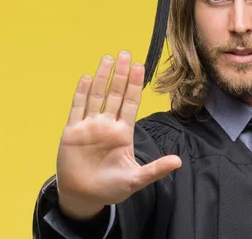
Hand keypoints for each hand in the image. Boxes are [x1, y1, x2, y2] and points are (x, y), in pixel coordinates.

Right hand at [55, 51, 181, 219]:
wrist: (83, 196)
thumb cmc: (110, 188)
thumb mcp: (135, 180)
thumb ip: (155, 169)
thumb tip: (178, 162)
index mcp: (123, 133)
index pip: (131, 103)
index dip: (135, 85)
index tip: (140, 67)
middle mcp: (107, 125)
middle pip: (115, 94)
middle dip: (121, 75)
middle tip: (126, 54)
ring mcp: (89, 126)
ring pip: (96, 96)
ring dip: (102, 78)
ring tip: (108, 59)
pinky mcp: (72, 131)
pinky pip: (77, 108)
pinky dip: (81, 93)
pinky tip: (87, 78)